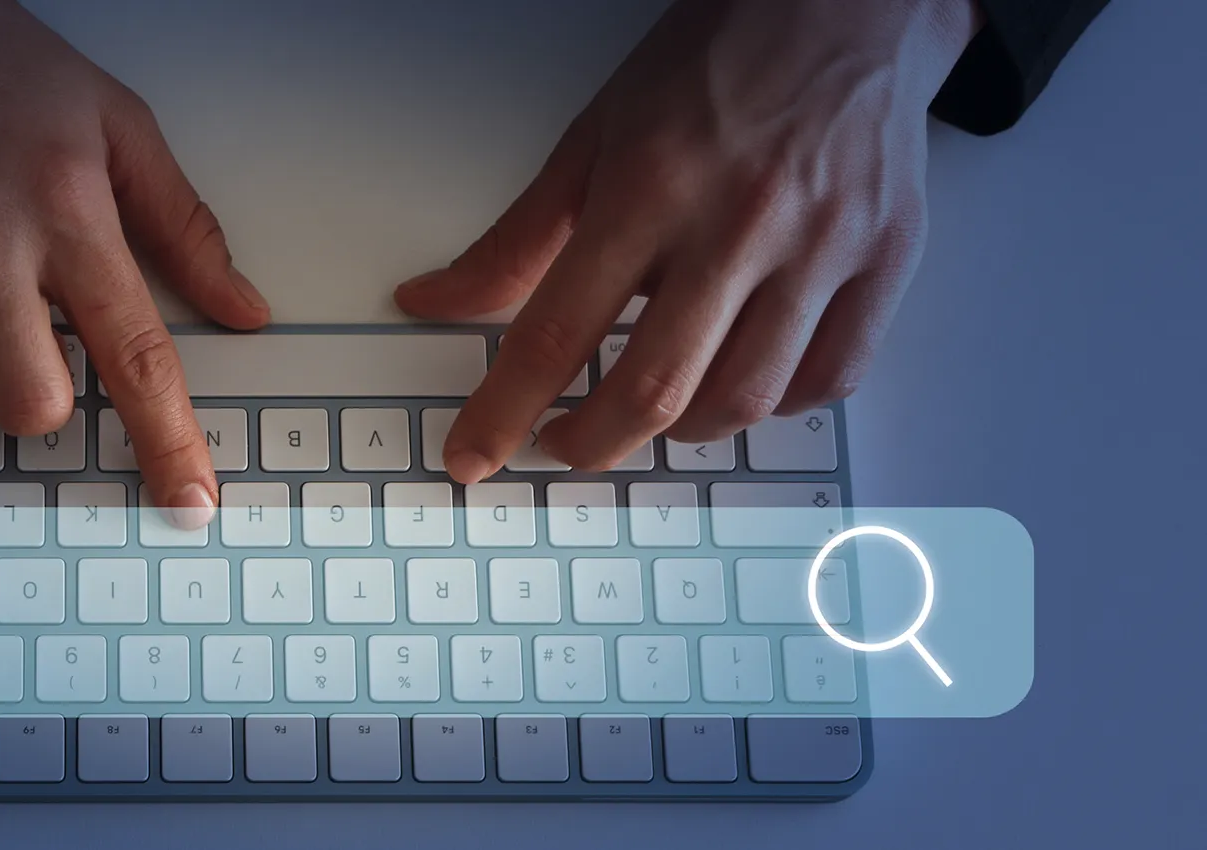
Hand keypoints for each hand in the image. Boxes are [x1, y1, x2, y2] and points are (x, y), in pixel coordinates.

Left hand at [396, 0, 981, 480]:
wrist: (846, 6)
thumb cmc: (716, 64)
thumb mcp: (594, 137)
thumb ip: (517, 238)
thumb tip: (438, 303)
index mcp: (651, 186)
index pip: (558, 333)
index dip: (505, 411)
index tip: (475, 455)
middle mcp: (740, 222)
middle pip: (654, 389)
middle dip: (592, 442)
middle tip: (564, 444)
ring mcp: (822, 247)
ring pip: (746, 399)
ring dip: (682, 430)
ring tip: (650, 408)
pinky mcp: (887, 260)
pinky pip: (831, 379)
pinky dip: (778, 405)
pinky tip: (741, 382)